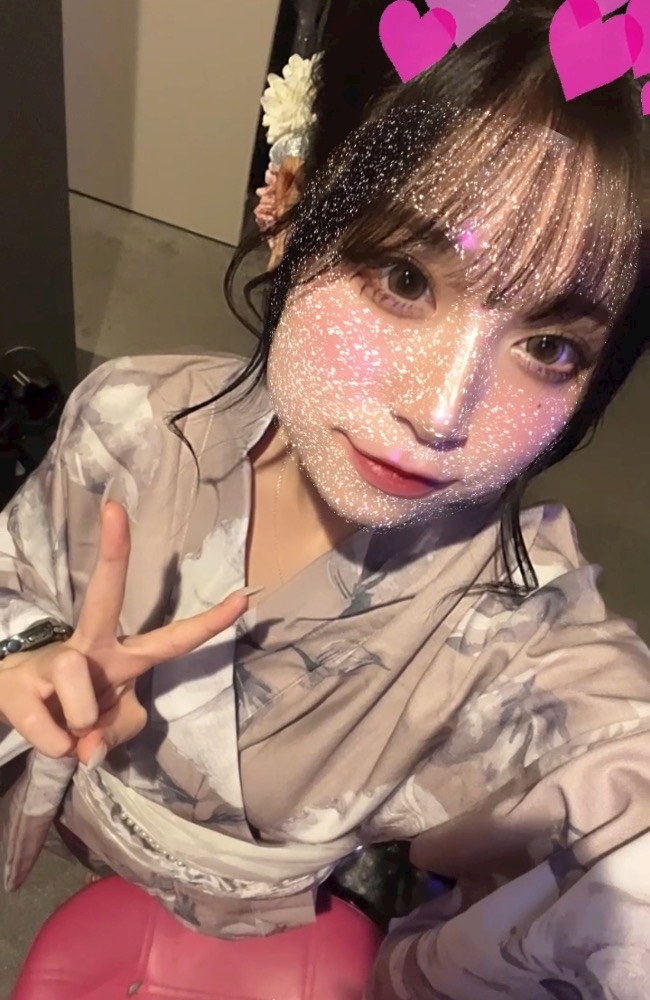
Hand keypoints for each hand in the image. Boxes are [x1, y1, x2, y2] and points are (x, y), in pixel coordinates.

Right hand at [0, 501, 252, 764]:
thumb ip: (112, 734)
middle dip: (113, 553)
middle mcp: (94, 646)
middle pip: (104, 595)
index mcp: (126, 657)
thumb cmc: (79, 710)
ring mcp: (54, 659)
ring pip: (75, 678)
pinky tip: (51, 737)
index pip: (174, 639)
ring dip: (80, 719)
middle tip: (115, 508)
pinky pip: (50, 726)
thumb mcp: (111, 728)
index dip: (209, 622)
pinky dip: (56, 745)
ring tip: (71, 731)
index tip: (244, 596)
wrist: (19, 709)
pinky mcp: (20, 684)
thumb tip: (87, 746)